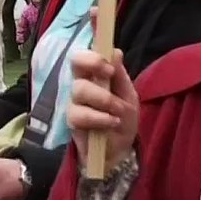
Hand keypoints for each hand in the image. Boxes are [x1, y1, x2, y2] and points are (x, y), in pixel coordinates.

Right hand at [68, 48, 138, 169]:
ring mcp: (74, 102)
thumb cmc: (123, 118)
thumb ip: (120, 76)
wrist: (120, 148)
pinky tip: (111, 122)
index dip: (92, 57)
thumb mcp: (128, 95)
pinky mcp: (72, 121)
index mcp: (94, 74)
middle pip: (75, 64)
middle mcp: (81, 84)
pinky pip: (79, 114)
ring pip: (79, 90)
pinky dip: (99, 118)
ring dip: (103, 100)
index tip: (109, 68)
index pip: (83, 56)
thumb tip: (115, 52)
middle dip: (94, 66)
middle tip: (110, 79)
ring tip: (118, 112)